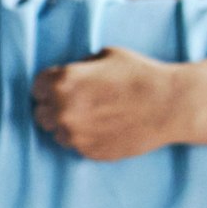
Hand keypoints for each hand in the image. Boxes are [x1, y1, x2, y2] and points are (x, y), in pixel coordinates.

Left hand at [32, 47, 193, 159]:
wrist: (169, 105)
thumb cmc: (140, 74)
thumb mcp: (106, 55)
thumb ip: (79, 67)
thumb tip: (65, 76)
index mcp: (63, 81)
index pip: (37, 87)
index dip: (50, 85)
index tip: (62, 87)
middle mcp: (62, 110)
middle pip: (41, 113)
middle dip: (54, 107)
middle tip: (77, 103)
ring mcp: (74, 135)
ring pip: (56, 132)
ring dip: (68, 125)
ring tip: (93, 116)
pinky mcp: (88, 152)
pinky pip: (75, 145)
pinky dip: (84, 138)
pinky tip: (105, 127)